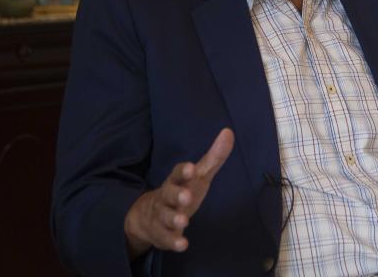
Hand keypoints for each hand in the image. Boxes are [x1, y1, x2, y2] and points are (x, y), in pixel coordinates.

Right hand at [124, 128, 233, 257]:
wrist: (149, 216)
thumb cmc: (181, 191)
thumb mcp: (198, 176)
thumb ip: (213, 158)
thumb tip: (229, 132)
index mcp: (176, 181)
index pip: (177, 173)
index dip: (182, 171)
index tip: (190, 168)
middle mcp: (166, 197)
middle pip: (168, 194)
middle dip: (176, 195)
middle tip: (186, 197)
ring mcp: (162, 216)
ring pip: (165, 216)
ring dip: (174, 219)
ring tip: (183, 221)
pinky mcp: (162, 235)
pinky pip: (166, 239)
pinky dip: (173, 241)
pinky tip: (182, 244)